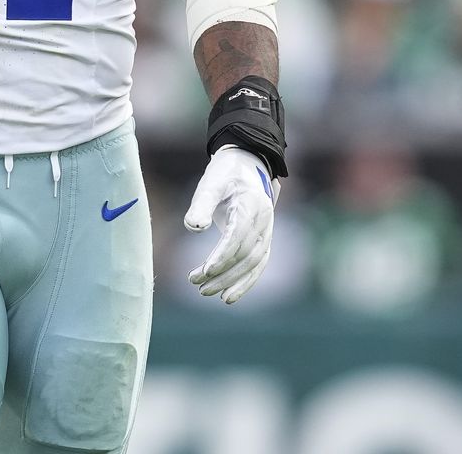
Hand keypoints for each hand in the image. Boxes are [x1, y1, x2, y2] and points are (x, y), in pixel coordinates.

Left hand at [184, 146, 276, 303]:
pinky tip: (228, 296)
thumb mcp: (211, 183)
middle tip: (196, 285)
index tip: (204, 271)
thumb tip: (194, 228)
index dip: (222, 256)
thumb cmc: (225, 174)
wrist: (247, 165)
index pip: (239, 236)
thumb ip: (202, 204)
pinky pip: (258, 264)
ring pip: (254, 263)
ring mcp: (267, 231)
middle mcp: (264, 220)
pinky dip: (246, 282)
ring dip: (232, 282)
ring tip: (206, 293)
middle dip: (223, 273)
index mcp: (252, 204)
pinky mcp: (264, 239)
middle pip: (247, 254)